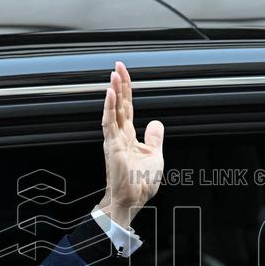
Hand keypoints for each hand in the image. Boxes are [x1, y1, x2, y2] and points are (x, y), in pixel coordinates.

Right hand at [97, 62, 164, 228]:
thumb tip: (155, 123)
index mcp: (130, 136)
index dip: (127, 90)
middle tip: (118, 66)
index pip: (128, 108)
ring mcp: (114, 140)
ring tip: (114, 74)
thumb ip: (154, 138)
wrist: (133, 200)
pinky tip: (110, 94)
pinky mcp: (111, 146)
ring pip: (113, 110)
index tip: (124, 74)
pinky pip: (109, 123)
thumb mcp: (155, 156)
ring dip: (114, 91)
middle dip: (119, 84)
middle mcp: (120, 135)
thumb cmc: (141, 183)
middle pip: (120, 104)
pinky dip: (110, 108)